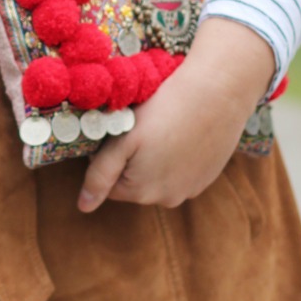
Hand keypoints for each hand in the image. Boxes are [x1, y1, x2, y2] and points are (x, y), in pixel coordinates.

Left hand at [78, 18, 275, 211]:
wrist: (216, 93)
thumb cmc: (163, 112)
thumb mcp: (122, 141)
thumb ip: (100, 175)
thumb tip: (83, 207)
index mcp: (140, 192)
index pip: (109, 182)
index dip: (109, 155)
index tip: (121, 132)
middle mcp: (167, 199)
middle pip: (134, 182)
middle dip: (133, 159)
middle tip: (143, 128)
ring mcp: (191, 190)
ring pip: (158, 177)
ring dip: (156, 158)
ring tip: (164, 128)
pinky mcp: (208, 176)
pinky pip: (182, 171)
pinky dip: (178, 155)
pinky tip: (182, 132)